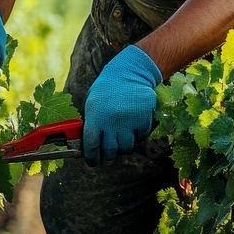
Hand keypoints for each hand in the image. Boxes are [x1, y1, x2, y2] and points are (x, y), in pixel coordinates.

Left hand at [83, 44, 161, 165]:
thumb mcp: (92, 103)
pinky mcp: (143, 121)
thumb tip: (90, 145)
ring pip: (126, 147)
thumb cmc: (107, 88)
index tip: (93, 161)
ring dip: (123, 146)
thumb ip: (91, 123)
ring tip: (121, 136)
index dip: (92, 157)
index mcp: (95, 118)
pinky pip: (140, 138)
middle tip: (108, 151)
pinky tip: (132, 125)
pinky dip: (136, 136)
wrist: (131, 72)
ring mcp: (129, 123)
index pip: (91, 146)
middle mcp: (111, 123)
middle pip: (110, 151)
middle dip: (108, 154)